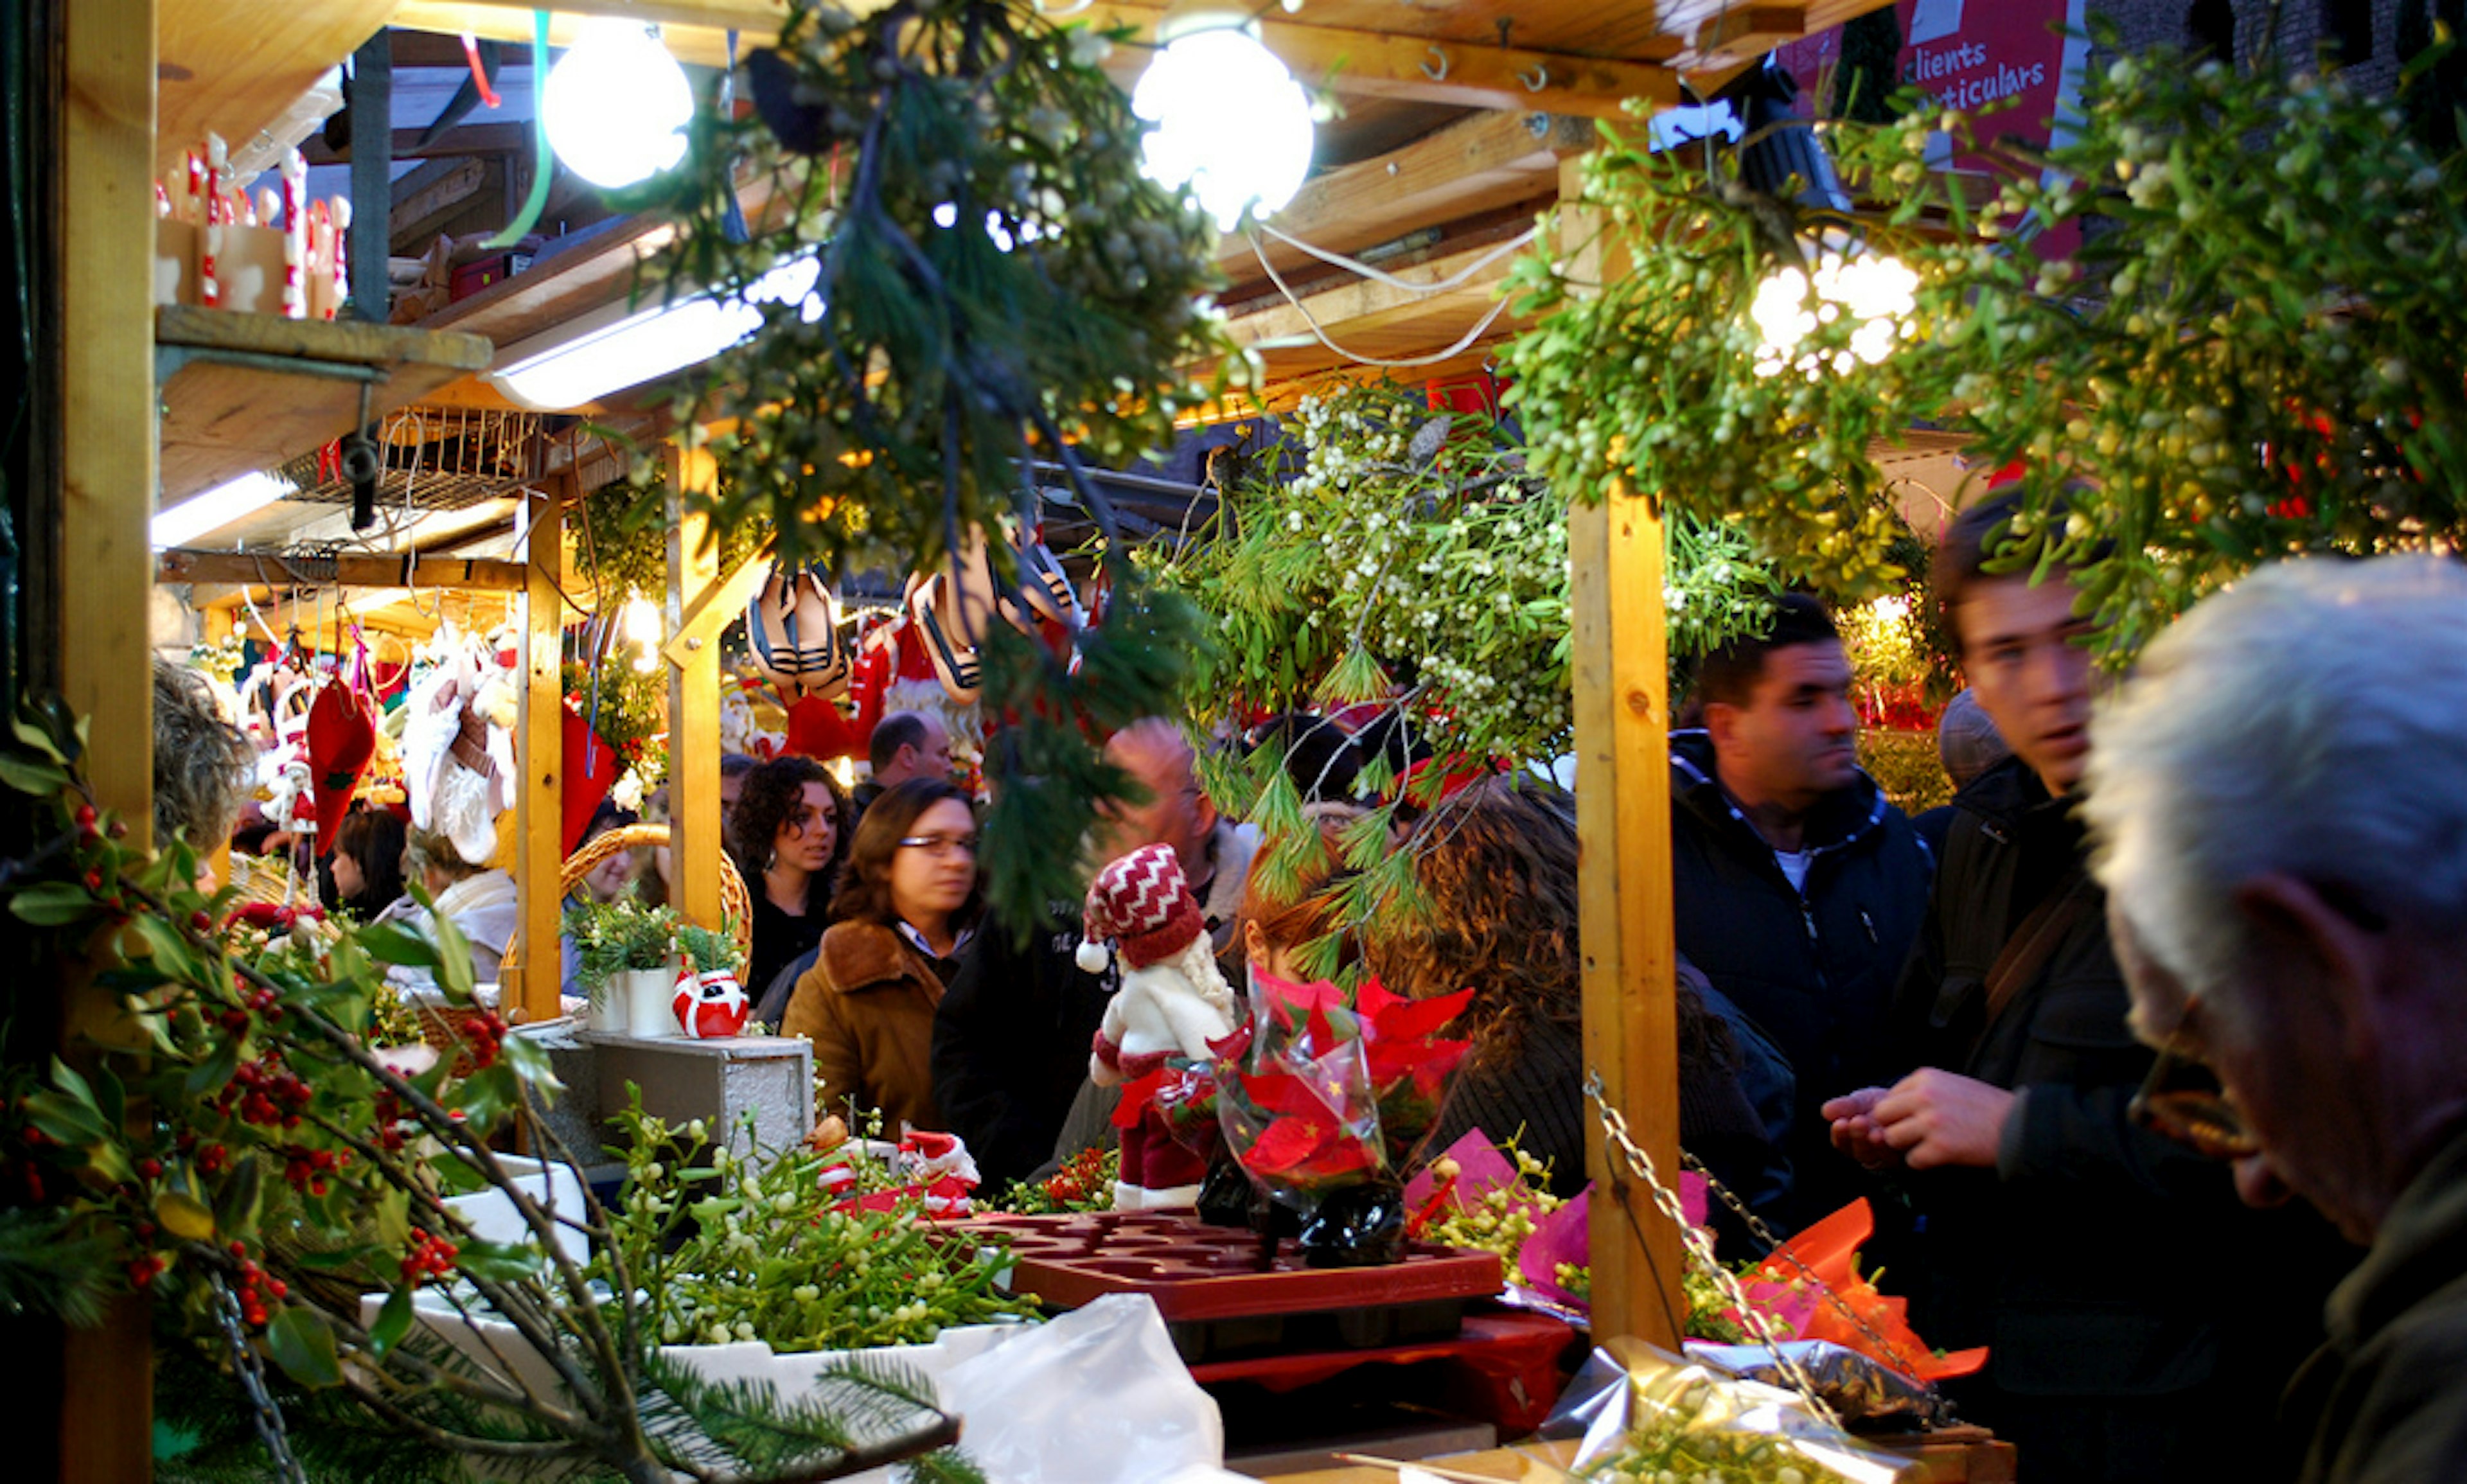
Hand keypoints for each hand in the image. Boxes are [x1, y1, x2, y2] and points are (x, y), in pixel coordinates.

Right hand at [1822, 1087, 1901, 1169]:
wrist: (1912, 1105)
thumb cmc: (1882, 1103)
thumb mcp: (1861, 1102)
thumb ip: (1844, 1106)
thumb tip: (1825, 1111)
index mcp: (1853, 1142)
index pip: (1842, 1143)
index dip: (1840, 1135)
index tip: (1840, 1122)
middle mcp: (1869, 1154)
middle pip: (1859, 1153)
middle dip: (1857, 1137)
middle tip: (1858, 1121)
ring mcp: (1887, 1159)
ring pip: (1876, 1158)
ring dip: (1873, 1145)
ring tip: (1874, 1131)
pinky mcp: (1907, 1160)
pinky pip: (1896, 1159)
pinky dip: (1890, 1148)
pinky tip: (1888, 1135)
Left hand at [1870, 1069, 2017, 1170]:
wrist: (2020, 1126)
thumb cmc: (1986, 1108)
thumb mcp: (1951, 1085)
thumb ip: (1921, 1092)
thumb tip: (1888, 1108)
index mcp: (1926, 1077)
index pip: (1888, 1096)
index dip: (1897, 1113)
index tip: (1912, 1122)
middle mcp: (1925, 1096)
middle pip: (1883, 1116)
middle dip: (1895, 1128)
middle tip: (1915, 1137)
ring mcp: (1931, 1122)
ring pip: (1892, 1138)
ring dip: (1908, 1146)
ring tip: (1930, 1145)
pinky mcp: (1941, 1147)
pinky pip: (1913, 1160)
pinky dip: (1924, 1162)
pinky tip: (1943, 1156)